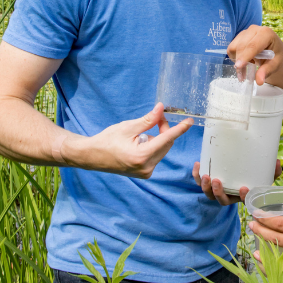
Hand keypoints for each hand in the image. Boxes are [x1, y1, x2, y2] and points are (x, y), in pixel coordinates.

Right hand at [64, 103, 192, 177]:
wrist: (92, 156)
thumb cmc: (107, 140)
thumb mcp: (128, 127)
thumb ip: (148, 120)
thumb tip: (162, 109)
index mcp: (142, 156)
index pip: (167, 139)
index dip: (180, 129)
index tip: (190, 122)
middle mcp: (146, 167)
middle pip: (166, 144)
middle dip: (164, 129)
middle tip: (157, 116)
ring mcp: (145, 172)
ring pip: (162, 150)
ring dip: (159, 137)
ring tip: (143, 131)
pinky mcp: (144, 173)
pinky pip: (156, 156)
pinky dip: (153, 145)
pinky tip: (141, 141)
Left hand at [192, 159, 282, 205]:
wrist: (242, 167)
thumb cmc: (254, 174)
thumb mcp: (265, 174)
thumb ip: (273, 170)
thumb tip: (277, 162)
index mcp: (243, 195)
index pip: (243, 200)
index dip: (242, 196)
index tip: (244, 188)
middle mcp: (230, 195)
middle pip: (222, 200)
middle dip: (218, 193)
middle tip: (217, 181)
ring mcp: (218, 190)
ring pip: (209, 194)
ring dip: (205, 187)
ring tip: (205, 176)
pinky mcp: (209, 182)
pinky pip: (199, 181)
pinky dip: (196, 175)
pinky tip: (198, 165)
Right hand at [227, 25, 282, 85]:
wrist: (275, 53)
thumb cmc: (277, 57)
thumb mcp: (275, 65)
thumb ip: (266, 71)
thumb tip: (259, 81)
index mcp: (266, 33)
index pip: (253, 45)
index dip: (245, 56)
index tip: (238, 67)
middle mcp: (254, 29)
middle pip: (242, 46)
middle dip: (240, 62)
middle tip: (242, 77)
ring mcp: (245, 32)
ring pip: (234, 47)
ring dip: (237, 60)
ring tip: (247, 67)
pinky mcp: (239, 37)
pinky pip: (232, 48)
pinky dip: (235, 57)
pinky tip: (245, 61)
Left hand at [249, 197, 282, 267]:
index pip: (280, 224)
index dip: (265, 219)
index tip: (255, 214)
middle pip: (277, 241)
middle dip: (261, 233)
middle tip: (251, 225)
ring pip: (282, 262)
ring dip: (267, 258)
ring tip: (255, 253)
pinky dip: (282, 275)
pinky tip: (273, 272)